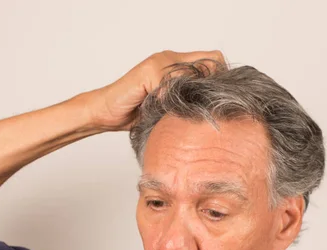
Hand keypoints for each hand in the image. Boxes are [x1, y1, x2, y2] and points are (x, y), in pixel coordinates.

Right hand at [86, 50, 226, 131]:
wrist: (105, 113)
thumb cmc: (136, 114)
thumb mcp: (168, 109)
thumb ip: (186, 101)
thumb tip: (216, 109)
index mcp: (177, 65)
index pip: (214, 60)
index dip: (220, 79)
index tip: (216, 100)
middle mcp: (170, 59)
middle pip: (211, 62)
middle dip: (211, 88)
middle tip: (203, 108)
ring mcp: (159, 63)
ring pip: (193, 73)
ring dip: (191, 95)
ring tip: (178, 111)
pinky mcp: (148, 71)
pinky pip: (171, 83)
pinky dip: (169, 101)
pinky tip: (160, 110)